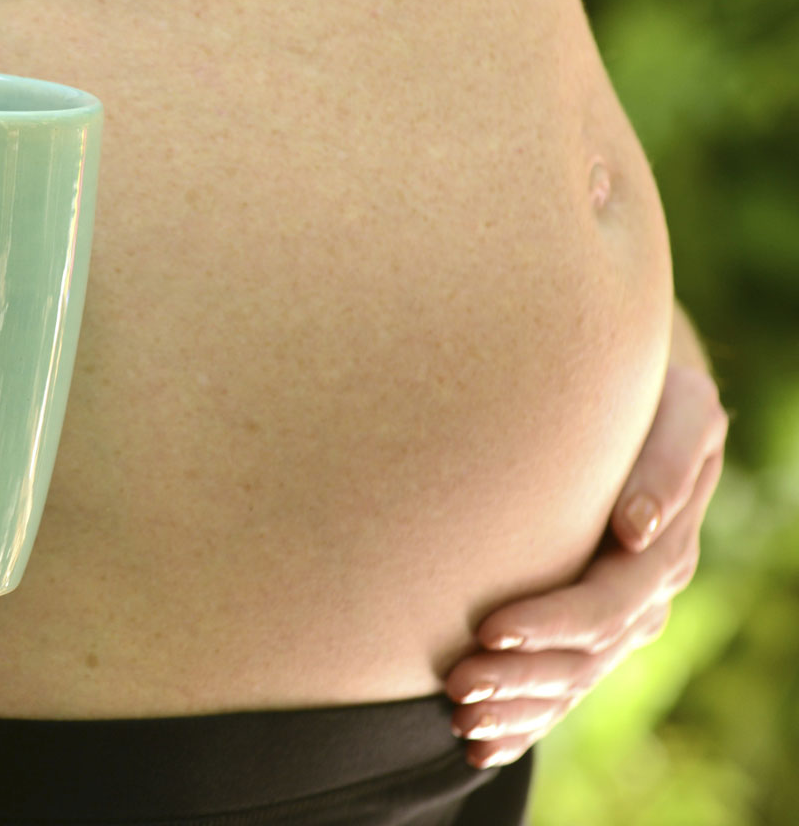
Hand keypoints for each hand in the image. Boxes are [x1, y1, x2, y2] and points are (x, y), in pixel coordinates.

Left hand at [443, 363, 728, 768]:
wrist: (641, 398)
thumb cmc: (645, 390)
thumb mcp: (677, 406)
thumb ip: (665, 461)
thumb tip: (635, 527)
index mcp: (663, 547)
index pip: (606, 603)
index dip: (550, 622)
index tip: (490, 628)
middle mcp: (645, 590)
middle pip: (584, 654)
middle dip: (520, 674)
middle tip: (457, 682)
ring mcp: (621, 615)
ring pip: (571, 679)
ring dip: (516, 705)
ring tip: (460, 717)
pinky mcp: (590, 625)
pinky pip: (563, 686)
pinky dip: (523, 719)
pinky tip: (479, 743)